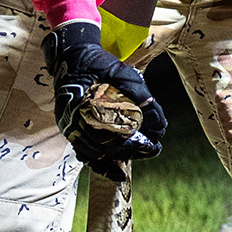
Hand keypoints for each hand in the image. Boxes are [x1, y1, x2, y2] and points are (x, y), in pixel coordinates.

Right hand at [43, 22, 166, 171]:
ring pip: (96, 154)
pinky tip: (118, 174)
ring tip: (140, 155)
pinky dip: (101, 166)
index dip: (138, 142)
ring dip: (119, 158)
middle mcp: (76, 121)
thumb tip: (160, 127)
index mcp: (88, 107)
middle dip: (132, 151)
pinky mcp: (71, 131)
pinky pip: (85, 154)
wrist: (71, 57)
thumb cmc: (100, 64)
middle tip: (152, 150)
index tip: (155, 144)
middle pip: (107, 147)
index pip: (117, 134)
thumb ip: (143, 98)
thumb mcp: (125, 75)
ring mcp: (71, 127)